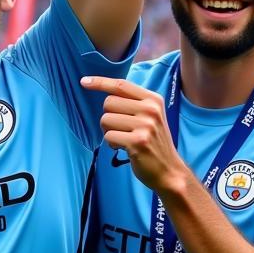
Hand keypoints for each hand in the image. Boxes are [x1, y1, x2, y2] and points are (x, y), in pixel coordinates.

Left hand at [81, 75, 189, 193]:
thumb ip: (131, 102)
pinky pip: (108, 136)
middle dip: (108, 117)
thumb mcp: (150, 116)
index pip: (121, 85)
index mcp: (153, 100)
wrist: (170, 171)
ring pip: (105, 119)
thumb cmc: (153, 142)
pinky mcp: (137, 142)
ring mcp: (145, 126)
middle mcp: (151, 110)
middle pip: (108, 102)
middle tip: (123, 129)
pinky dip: (112, 144)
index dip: (100, 82)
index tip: (84, 81)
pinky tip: (125, 148)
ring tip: (125, 139)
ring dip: (109, 132)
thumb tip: (102, 89)